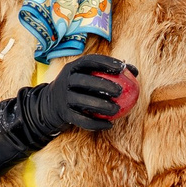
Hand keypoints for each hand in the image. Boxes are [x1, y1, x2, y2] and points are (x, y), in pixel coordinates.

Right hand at [21, 53, 137, 135]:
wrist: (51, 105)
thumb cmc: (78, 88)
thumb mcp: (87, 77)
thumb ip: (109, 72)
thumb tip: (135, 71)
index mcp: (72, 68)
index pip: (89, 61)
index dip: (105, 62)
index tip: (122, 67)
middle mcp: (65, 81)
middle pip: (84, 80)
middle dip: (103, 85)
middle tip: (121, 91)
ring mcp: (63, 98)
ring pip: (82, 101)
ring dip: (101, 106)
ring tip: (117, 109)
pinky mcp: (64, 114)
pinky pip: (81, 120)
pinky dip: (96, 123)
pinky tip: (110, 125)